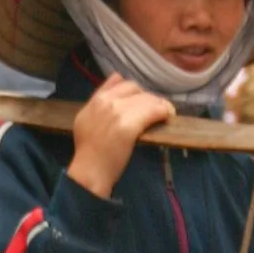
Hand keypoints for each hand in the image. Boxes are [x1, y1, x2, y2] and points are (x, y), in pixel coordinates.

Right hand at [67, 75, 173, 197]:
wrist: (89, 171)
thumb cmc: (89, 150)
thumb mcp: (85, 118)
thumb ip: (99, 102)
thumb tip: (116, 85)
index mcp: (96, 99)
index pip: (120, 81)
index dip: (134, 91)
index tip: (140, 100)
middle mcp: (106, 101)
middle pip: (135, 89)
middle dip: (147, 97)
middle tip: (154, 109)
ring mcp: (117, 112)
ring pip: (147, 99)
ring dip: (158, 105)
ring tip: (165, 113)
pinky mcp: (129, 126)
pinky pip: (153, 111)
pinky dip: (163, 112)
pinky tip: (167, 117)